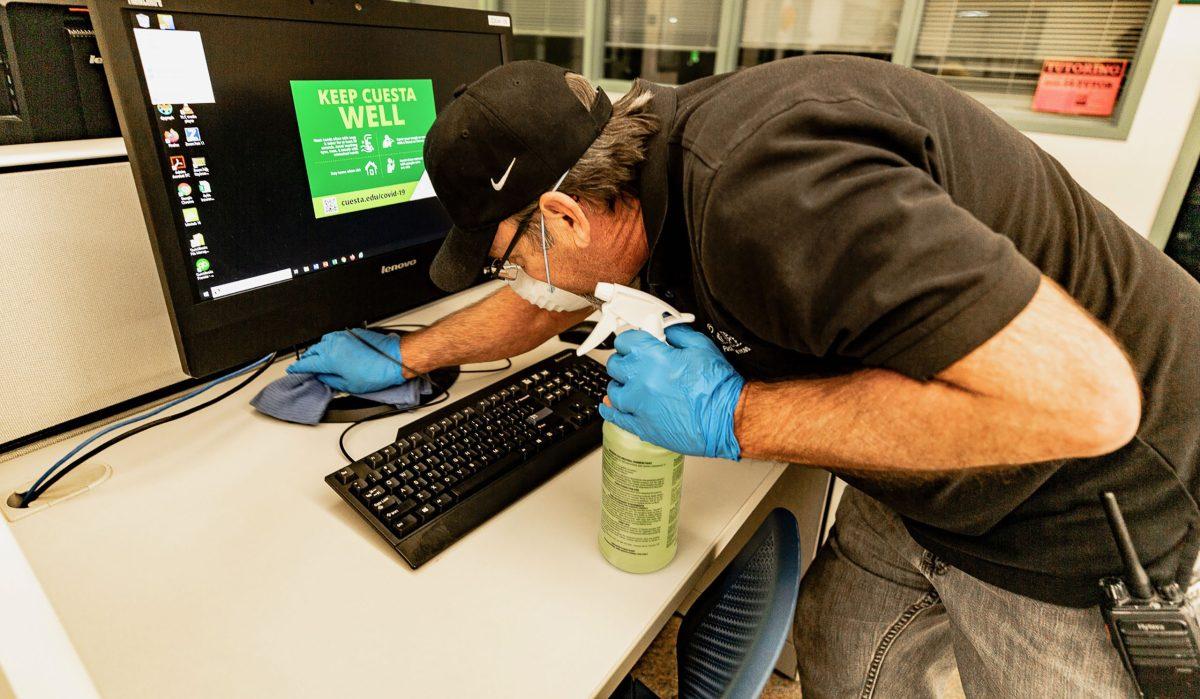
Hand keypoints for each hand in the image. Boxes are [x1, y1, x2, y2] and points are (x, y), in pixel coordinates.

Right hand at [287, 329, 405, 393]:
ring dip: (318, 351)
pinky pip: (334, 337)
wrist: (394, 359)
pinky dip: (329, 344)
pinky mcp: (351, 333)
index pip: (306, 364)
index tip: (293, 371)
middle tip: (305, 368)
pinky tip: (333, 351)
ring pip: (322, 343)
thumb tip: (322, 377)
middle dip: (307, 360)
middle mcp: (334, 345)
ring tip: (320, 360)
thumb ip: (330, 380)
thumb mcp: (348, 385)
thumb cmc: (375, 372)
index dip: (297, 369)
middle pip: (312, 352)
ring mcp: (343, 337)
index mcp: (330, 359)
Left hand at [600, 325, 743, 459]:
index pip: (625, 341)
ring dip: (620, 384)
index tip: (635, 343)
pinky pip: (616, 418)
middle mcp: (640, 381)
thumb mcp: (701, 346)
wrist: (727, 418)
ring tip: (630, 384)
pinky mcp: (643, 427)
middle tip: (636, 362)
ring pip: (613, 391)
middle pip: (615, 364)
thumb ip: (679, 334)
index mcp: (652, 358)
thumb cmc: (718, 386)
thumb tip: (667, 329)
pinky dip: (610, 411)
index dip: (631, 340)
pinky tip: (609, 406)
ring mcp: (639, 406)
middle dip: (625, 360)